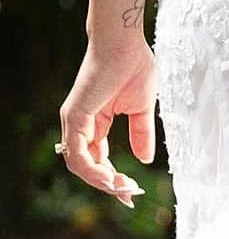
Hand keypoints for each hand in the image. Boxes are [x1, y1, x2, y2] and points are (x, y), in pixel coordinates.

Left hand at [58, 38, 158, 208]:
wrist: (124, 44)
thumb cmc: (133, 68)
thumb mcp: (141, 110)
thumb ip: (141, 134)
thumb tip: (145, 159)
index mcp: (94, 122)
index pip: (97, 159)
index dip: (113, 178)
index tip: (133, 191)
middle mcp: (79, 124)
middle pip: (86, 167)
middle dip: (108, 185)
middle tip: (131, 194)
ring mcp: (74, 120)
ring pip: (78, 165)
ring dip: (101, 183)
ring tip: (124, 188)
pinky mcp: (75, 116)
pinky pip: (77, 153)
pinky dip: (92, 171)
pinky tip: (111, 178)